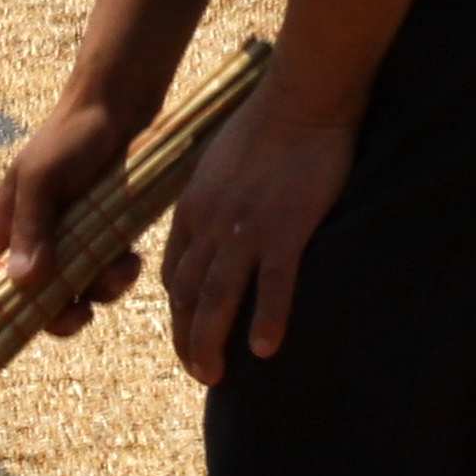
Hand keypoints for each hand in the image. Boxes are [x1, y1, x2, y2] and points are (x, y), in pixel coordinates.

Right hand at [0, 95, 153, 341]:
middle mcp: (29, 243)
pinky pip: (107, 276)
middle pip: (29, 304)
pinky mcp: (101, 239)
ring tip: (122, 267)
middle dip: (57, 317)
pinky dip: (121, 274)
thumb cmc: (70, 138)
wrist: (119, 110)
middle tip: (81, 315)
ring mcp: (67, 243)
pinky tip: (133, 255)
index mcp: (1, 229)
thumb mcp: (42, 177)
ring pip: (76, 294)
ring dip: (102, 291)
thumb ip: (31, 228)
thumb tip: (20, 282)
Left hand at [159, 91, 358, 387]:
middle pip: (188, 294)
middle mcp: (210, 224)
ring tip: (212, 376)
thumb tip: (221, 225)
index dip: (179, 310)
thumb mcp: (221, 167)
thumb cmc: (267, 128)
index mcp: (193, 210)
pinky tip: (265, 348)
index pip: (175, 273)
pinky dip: (267, 317)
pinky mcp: (285, 227)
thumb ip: (215, 201)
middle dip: (187, 338)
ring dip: (211, 341)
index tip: (188, 335)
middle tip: (198, 372)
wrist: (301, 98)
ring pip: (217, 297)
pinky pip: (273, 282)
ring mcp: (246, 228)